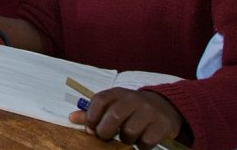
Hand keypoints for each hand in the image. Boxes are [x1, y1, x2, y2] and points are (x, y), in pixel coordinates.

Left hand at [68, 89, 182, 148]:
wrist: (165, 106)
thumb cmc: (131, 108)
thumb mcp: (113, 104)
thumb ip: (93, 112)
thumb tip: (71, 117)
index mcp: (118, 93)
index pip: (100, 100)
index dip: (91, 116)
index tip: (90, 128)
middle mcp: (134, 99)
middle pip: (115, 116)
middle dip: (106, 131)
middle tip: (105, 137)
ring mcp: (149, 111)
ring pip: (130, 131)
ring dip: (125, 140)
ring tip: (126, 138)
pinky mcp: (162, 124)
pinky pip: (147, 141)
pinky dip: (141, 146)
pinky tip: (141, 141)